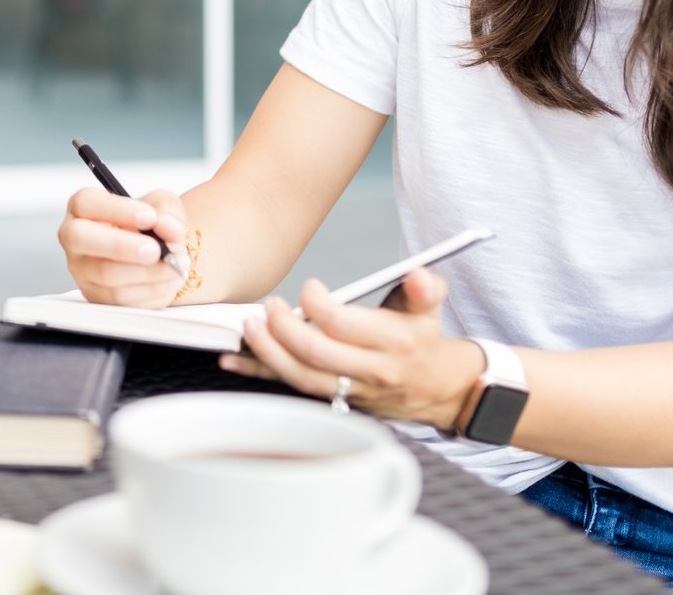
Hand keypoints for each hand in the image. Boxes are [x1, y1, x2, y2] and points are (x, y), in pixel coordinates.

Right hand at [58, 187, 190, 306]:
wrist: (158, 253)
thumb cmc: (151, 224)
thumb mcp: (163, 206)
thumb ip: (167, 210)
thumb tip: (168, 227)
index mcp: (84, 207)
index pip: (85, 203)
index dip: (117, 210)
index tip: (150, 217)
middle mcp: (75, 238)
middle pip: (80, 238)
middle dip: (121, 245)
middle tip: (155, 250)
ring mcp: (82, 270)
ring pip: (106, 274)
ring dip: (147, 272)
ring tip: (175, 265)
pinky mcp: (96, 296)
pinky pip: (121, 299)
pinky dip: (151, 290)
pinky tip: (168, 280)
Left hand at [220, 268, 483, 427]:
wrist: (440, 389)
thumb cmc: (423, 338)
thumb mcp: (429, 307)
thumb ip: (425, 288)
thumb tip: (418, 274)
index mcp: (393, 342)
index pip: (344, 325)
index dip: (319, 305)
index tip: (310, 287)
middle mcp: (371, 370)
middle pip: (317, 353)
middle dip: (285, 328)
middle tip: (270, 306)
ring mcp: (351, 390)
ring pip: (302, 376)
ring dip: (268, 352)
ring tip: (247, 327)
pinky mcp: (335, 398)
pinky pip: (292, 388)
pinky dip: (259, 374)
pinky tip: (232, 361)